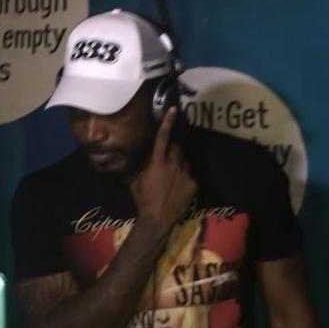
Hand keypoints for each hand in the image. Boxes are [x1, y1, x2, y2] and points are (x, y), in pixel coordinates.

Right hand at [129, 107, 196, 234]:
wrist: (158, 218)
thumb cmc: (142, 198)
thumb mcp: (135, 180)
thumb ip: (139, 167)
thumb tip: (136, 159)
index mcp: (157, 161)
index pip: (162, 137)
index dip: (168, 122)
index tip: (174, 109)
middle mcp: (173, 164)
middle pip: (177, 148)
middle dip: (172, 151)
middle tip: (166, 161)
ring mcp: (185, 173)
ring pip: (185, 162)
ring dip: (179, 165)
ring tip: (172, 178)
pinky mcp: (194, 184)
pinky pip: (190, 176)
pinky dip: (185, 179)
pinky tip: (178, 188)